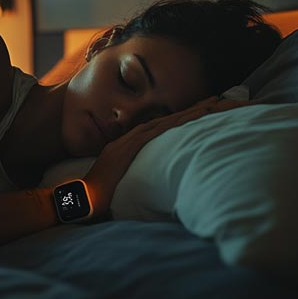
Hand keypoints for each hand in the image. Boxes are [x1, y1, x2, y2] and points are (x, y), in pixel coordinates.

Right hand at [83, 96, 252, 217]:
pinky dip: (175, 123)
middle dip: (194, 110)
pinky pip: (156, 132)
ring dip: (191, 112)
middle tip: (219, 99)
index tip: (204, 110)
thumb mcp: (119, 185)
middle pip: (168, 121)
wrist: (78, 200)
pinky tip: (192, 117)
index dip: (183, 119)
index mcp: (127, 147)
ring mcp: (128, 143)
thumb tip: (151, 189)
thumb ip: (133, 179)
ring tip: (214, 103)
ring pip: (166, 122)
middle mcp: (129, 140)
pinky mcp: (127, 149)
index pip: (161, 129)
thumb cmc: (97, 199)